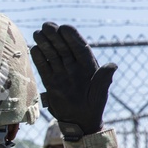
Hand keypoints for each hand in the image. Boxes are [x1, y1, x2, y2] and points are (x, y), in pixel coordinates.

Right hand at [30, 22, 115, 139]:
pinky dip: (39, 58)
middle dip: (56, 36)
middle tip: (46, 26)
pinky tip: (34, 48)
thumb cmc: (93, 107)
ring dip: (45, 44)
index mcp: (88, 66)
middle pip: (64, 48)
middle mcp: (74, 67)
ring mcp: (61, 74)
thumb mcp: (100, 92)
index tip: (64, 28)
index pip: (79, 47)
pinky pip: (44, 68)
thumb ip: (104, 78)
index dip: (72, 37)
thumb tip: (113, 65)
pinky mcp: (51, 82)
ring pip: (53, 55)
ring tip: (38, 33)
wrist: (80, 122)